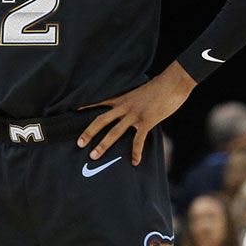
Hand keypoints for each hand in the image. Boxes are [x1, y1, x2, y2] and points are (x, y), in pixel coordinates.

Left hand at [76, 62, 194, 164]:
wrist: (172, 83)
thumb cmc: (158, 87)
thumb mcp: (139, 92)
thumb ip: (132, 101)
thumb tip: (129, 109)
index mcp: (122, 98)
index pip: (99, 102)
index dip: (87, 106)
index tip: (74, 110)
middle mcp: (124, 106)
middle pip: (101, 120)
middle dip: (89, 132)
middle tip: (79, 144)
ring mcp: (134, 114)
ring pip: (114, 132)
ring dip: (103, 145)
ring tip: (94, 156)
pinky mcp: (147, 121)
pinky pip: (138, 140)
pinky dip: (136, 152)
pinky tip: (135, 162)